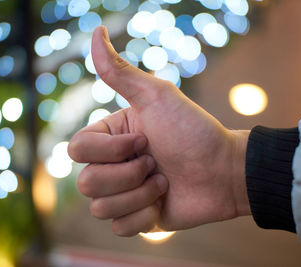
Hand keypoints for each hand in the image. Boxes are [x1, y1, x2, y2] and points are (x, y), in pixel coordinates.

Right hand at [68, 26, 250, 235]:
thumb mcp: (156, 97)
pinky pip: (119, 227)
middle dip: (127, 174)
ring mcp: (122, 193)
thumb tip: (95, 31)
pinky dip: (144, 215)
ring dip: (139, 194)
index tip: (144, 140)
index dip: (109, 150)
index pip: (75, 150)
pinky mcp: (135, 218)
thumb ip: (119, 72)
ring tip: (164, 181)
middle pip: (86, 182)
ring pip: (100, 208)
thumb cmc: (193, 130)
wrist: (224, 170)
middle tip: (156, 162)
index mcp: (109, 137)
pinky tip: (163, 202)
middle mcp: (111, 165)